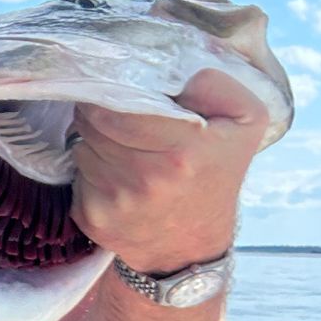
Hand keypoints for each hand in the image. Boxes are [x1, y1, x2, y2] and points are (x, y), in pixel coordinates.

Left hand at [71, 68, 272, 275]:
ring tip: (121, 145)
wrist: (192, 244)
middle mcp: (146, 179)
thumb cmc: (216, 173)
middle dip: (99, 110)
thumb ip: (218, 86)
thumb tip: (178, 76)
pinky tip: (113, 175)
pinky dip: (88, 168)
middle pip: (92, 121)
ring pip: (82, 145)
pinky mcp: (92, 218)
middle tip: (117, 113)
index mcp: (182, 151)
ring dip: (93, 139)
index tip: (120, 91)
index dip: (112, 92)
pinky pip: (75, 175)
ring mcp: (115, 202)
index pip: (116, 106)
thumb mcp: (244, 122)